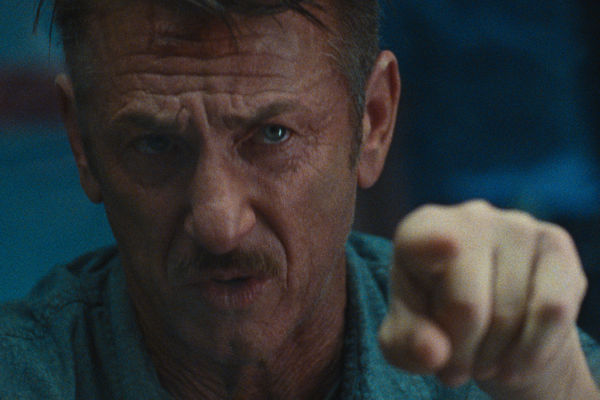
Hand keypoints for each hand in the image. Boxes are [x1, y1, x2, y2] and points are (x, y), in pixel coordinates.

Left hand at [378, 200, 598, 398]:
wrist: (491, 324)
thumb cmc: (436, 322)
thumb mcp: (407, 340)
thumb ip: (408, 343)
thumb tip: (433, 352)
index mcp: (419, 231)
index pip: (421, 237)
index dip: (432, 245)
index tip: (449, 246)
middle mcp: (468, 216)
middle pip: (465, 304)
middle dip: (460, 352)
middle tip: (455, 369)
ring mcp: (516, 225)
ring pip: (511, 313)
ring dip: (494, 357)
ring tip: (481, 361)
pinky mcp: (555, 243)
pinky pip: (553, 310)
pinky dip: (533, 350)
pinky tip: (516, 361)